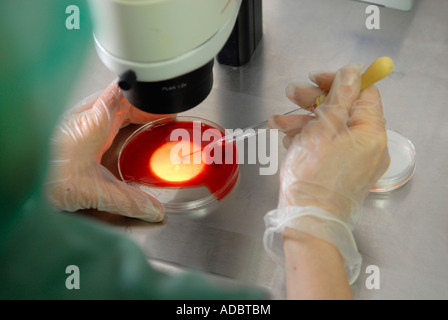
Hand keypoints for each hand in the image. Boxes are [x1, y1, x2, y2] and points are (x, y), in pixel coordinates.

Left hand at [46, 80, 165, 221]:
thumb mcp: (93, 191)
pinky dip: (117, 124)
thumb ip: (127, 201)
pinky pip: (100, 119)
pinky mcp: (72, 134)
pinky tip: (121, 138)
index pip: (123, 93)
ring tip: (148, 123)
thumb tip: (153, 210)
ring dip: (130, 114)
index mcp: (94, 121)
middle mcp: (85, 117)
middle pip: (121, 100)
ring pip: (110, 108)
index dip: (146, 94)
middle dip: (144, 106)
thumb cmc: (45, 176)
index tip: (162, 97)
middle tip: (162, 116)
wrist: (17, 180)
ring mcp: (78, 123)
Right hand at [270, 64, 389, 226]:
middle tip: (291, 94)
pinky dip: (308, 140)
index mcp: (371, 133)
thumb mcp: (322, 128)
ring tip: (278, 122)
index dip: (339, 81)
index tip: (315, 79)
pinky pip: (328, 147)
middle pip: (345, 110)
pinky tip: (288, 139)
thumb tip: (352, 71)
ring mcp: (356, 161)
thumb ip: (338, 96)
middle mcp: (369, 146)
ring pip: (332, 129)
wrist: (307, 219)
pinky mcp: (342, 171)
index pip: (364, 93)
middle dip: (314, 100)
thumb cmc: (313, 174)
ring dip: (304, 120)